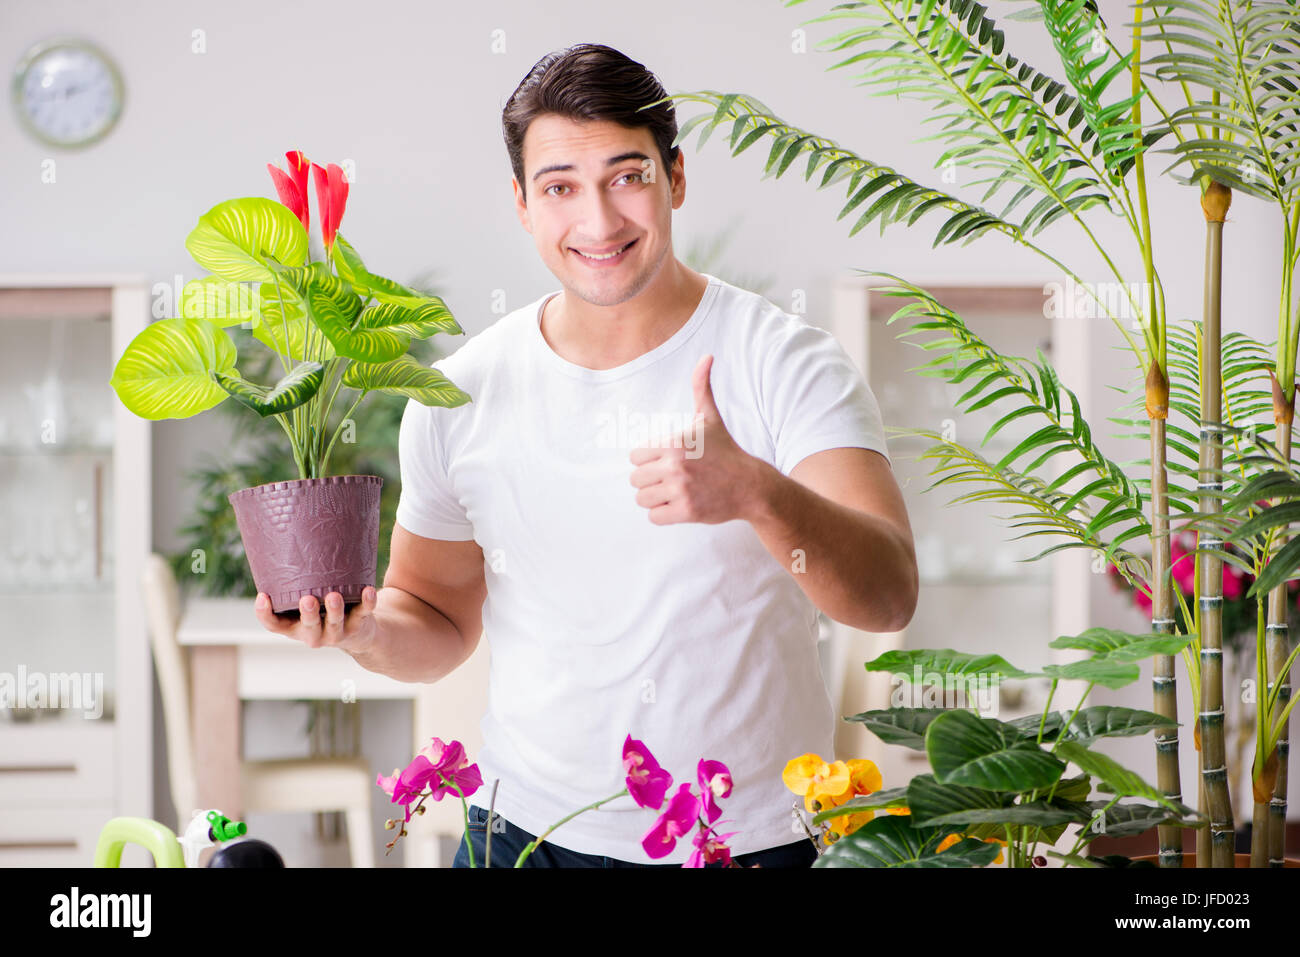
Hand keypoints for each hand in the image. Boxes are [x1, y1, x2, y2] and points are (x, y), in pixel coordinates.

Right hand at [254, 587, 378, 652]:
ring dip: (334, 610)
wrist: (358, 632)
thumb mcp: (304, 599)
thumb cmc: (322, 609)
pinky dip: (366, 602)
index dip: (265, 614)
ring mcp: (337, 632)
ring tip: (334, 596)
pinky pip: (364, 613)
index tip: (263, 597)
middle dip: (308, 615)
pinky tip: (368, 591)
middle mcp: (314, 633)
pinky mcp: (359, 624)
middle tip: (307, 600)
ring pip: (335, 623)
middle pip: (308, 628)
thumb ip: (295, 580)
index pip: (274, 625)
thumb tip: (286, 535)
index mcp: (294, 626)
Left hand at [628, 354, 763, 524]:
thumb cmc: (726, 451)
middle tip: (671, 479)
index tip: (668, 461)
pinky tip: (678, 505)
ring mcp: (680, 489)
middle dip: (650, 480)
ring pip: (642, 499)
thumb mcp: (711, 418)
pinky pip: (654, 517)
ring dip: (655, 498)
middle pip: (635, 479)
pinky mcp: (686, 511)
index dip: (649, 460)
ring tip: (674, 492)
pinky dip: (663, 514)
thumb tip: (707, 356)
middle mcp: (675, 465)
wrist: (751, 485)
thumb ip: (702, 387)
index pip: (635, 456)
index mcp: (674, 442)